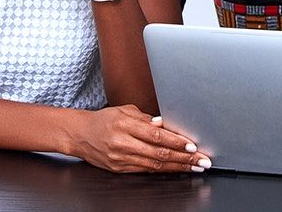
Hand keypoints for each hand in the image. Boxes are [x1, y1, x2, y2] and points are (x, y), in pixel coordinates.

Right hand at [73, 105, 210, 173]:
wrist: (79, 134)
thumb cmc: (104, 119)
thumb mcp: (125, 111)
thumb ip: (146, 118)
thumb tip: (166, 124)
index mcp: (125, 125)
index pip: (156, 135)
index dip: (176, 141)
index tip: (192, 145)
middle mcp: (122, 143)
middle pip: (158, 153)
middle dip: (184, 158)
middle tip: (202, 160)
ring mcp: (121, 158)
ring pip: (154, 165)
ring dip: (177, 167)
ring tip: (194, 167)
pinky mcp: (119, 169)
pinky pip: (145, 170)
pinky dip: (162, 170)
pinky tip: (176, 169)